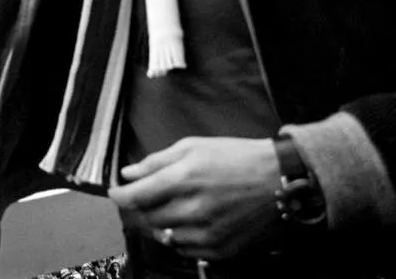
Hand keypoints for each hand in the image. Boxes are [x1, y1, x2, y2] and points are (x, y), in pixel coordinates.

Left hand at [108, 136, 283, 260]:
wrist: (280, 179)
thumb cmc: (235, 157)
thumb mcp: (193, 146)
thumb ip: (157, 162)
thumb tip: (128, 174)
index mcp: (185, 178)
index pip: (137, 196)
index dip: (120, 196)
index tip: (115, 193)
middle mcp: (195, 209)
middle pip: (149, 218)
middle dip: (143, 208)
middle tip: (150, 197)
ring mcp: (209, 232)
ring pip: (166, 236)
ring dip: (162, 224)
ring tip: (173, 208)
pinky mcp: (222, 248)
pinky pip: (187, 250)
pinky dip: (181, 238)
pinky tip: (190, 222)